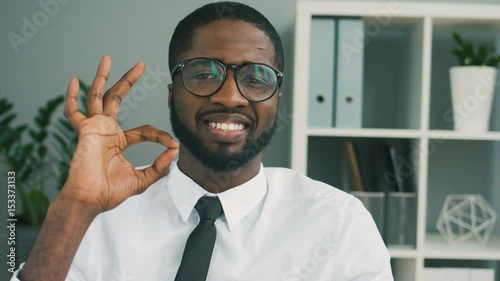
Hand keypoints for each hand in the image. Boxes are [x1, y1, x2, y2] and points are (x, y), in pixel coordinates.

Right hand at [60, 55, 177, 212]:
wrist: (90, 200)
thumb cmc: (110, 192)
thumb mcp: (142, 179)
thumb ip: (159, 167)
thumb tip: (175, 151)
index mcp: (118, 141)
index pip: (143, 129)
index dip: (159, 135)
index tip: (172, 143)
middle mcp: (106, 130)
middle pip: (116, 99)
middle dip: (128, 81)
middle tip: (141, 65)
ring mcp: (94, 128)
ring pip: (97, 96)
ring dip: (103, 77)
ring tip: (108, 58)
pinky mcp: (84, 131)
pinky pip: (74, 112)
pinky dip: (72, 97)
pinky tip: (75, 81)